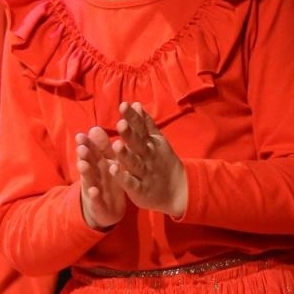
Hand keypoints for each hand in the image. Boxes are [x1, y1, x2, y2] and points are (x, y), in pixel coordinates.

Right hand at [77, 126, 126, 229]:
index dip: (87, 144)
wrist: (107, 211)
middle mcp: (94, 176)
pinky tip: (94, 191)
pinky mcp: (98, 205)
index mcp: (99, 165)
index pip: (92, 152)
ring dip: (86, 172)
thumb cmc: (107, 182)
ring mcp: (94, 190)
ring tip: (83, 164)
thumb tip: (95, 128)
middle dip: (84, 155)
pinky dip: (94, 196)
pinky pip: (96, 200)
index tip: (82, 134)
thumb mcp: (107, 165)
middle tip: (81, 146)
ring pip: (89, 180)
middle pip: (89, 163)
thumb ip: (102, 148)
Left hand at [108, 102, 187, 216]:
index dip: (133, 118)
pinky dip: (123, 177)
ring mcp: (144, 173)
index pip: (140, 129)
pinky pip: (131, 183)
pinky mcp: (140, 190)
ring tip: (116, 145)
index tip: (124, 105)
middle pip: (137, 144)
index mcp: (149, 144)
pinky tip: (113, 170)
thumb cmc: (161, 163)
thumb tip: (135, 103)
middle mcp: (147, 157)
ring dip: (125, 155)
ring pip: (134, 163)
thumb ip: (145, 124)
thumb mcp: (156, 142)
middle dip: (130, 134)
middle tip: (120, 124)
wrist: (179, 190)